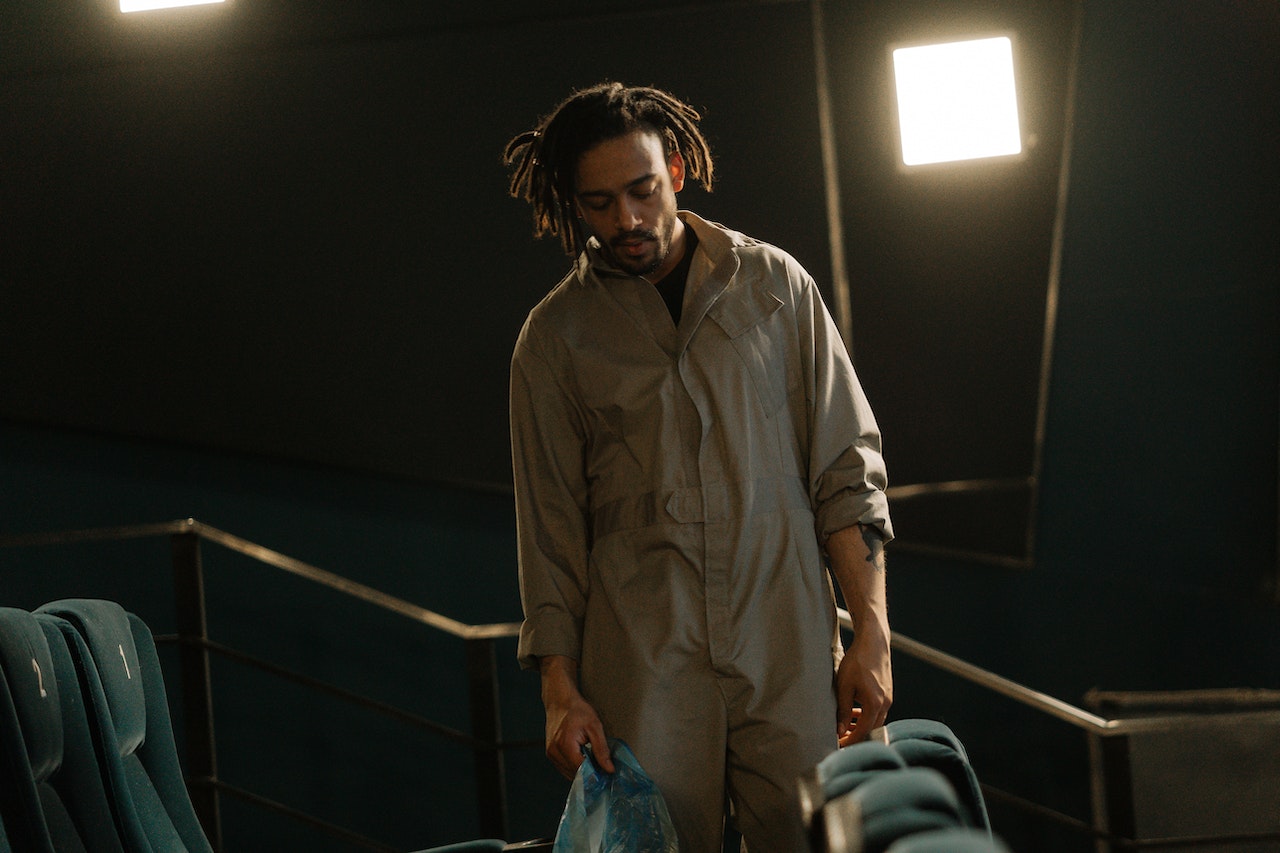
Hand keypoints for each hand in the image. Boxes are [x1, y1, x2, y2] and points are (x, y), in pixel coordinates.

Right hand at [540, 656, 613, 778]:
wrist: (560, 701)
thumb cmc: (577, 710)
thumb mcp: (595, 727)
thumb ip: (602, 750)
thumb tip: (609, 769)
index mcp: (565, 745)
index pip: (581, 770)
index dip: (595, 774)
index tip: (606, 773)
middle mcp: (554, 752)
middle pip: (574, 774)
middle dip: (589, 774)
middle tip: (602, 768)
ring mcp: (550, 753)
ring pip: (568, 773)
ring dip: (581, 772)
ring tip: (593, 762)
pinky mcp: (550, 753)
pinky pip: (563, 768)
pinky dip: (574, 767)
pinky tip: (583, 759)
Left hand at [835, 620, 891, 745]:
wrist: (873, 642)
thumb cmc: (858, 661)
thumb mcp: (845, 686)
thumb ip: (843, 710)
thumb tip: (840, 730)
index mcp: (875, 704)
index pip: (864, 732)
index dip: (851, 741)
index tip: (839, 745)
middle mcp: (885, 703)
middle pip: (872, 729)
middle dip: (856, 736)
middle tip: (840, 738)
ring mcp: (888, 698)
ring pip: (875, 720)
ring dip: (861, 725)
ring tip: (845, 726)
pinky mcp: (887, 693)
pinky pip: (877, 710)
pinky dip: (866, 715)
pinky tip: (854, 712)